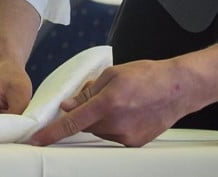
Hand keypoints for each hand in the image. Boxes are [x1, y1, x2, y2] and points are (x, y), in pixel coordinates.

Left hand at [28, 58, 189, 146]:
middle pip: (86, 125)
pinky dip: (113, 125)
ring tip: (120, 102)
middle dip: (85, 113)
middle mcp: (117, 123)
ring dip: (100, 119)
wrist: (179, 88)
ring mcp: (127, 135)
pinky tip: (128, 112)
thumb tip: (69, 105)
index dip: (53, 132)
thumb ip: (87, 91)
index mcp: (108, 103)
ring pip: (99, 131)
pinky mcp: (135, 143)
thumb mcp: (112, 74)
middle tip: (99, 98)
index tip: (38, 140)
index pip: (73, 122)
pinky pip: (113, 135)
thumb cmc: (148, 76)